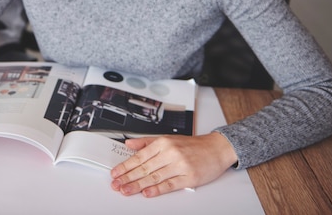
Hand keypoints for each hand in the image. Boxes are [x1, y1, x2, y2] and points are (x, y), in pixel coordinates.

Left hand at [110, 132, 236, 197]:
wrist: (216, 148)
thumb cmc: (192, 145)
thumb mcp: (168, 138)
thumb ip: (146, 142)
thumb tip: (129, 144)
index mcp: (163, 142)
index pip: (139, 156)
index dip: (126, 166)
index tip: (115, 173)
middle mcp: (171, 153)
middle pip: (145, 168)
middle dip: (128, 177)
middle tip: (116, 184)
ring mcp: (180, 166)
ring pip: (155, 177)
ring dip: (138, 185)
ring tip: (126, 190)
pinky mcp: (189, 177)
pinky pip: (170, 185)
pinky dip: (157, 189)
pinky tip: (147, 192)